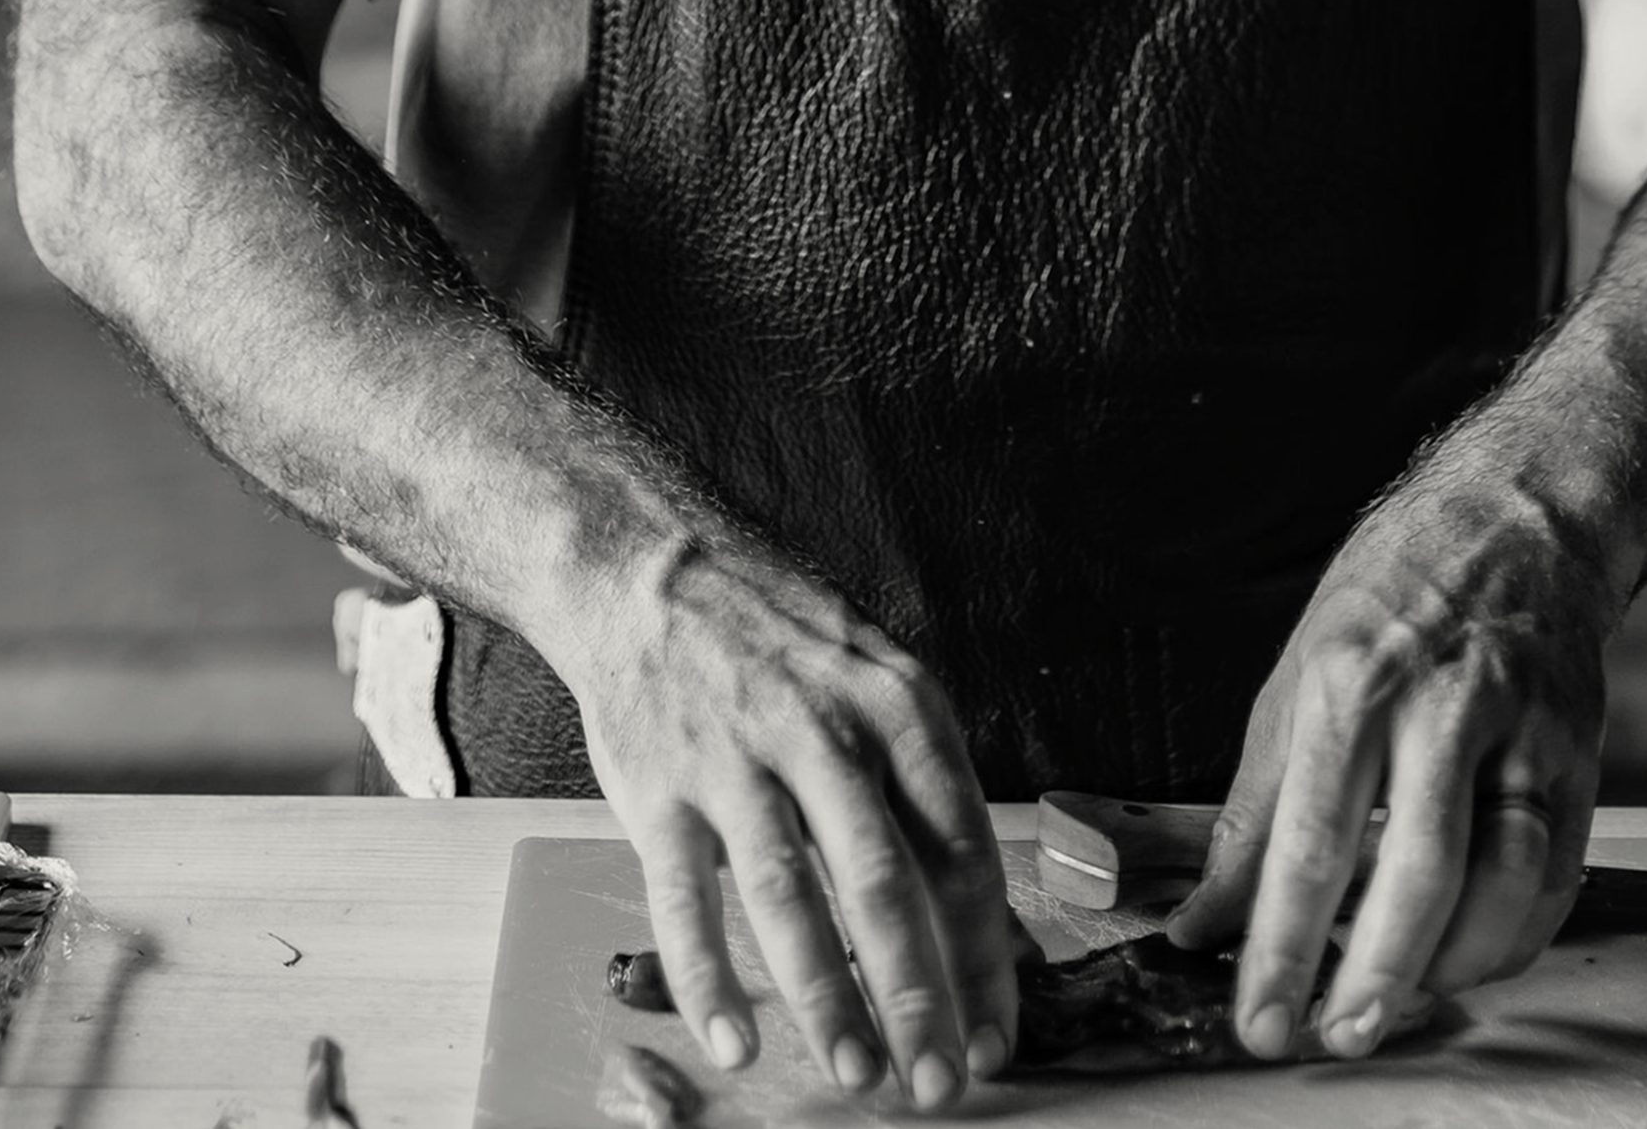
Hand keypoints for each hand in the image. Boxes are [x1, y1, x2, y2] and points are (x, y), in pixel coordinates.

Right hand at [558, 526, 1015, 1107]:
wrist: (650, 569)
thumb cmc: (781, 640)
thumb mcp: (877, 680)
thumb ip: (921, 787)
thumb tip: (980, 919)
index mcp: (898, 707)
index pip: (961, 848)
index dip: (984, 954)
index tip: (996, 1035)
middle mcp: (825, 730)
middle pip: (886, 882)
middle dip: (919, 996)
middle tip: (940, 1083)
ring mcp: (737, 759)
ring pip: (790, 897)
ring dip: (827, 998)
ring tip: (857, 1075)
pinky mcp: (660, 788)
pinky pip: (687, 901)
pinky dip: (709, 981)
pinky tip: (737, 1043)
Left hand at [1165, 473, 1620, 1057]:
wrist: (1516, 517)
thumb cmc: (1391, 594)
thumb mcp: (1294, 678)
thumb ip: (1252, 811)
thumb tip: (1203, 921)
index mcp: (1351, 682)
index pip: (1312, 839)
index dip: (1281, 946)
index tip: (1259, 1021)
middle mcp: (1440, 706)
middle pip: (1419, 870)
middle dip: (1376, 975)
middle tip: (1337, 1037)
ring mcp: (1520, 729)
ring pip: (1503, 880)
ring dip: (1452, 966)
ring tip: (1400, 1001)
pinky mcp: (1577, 753)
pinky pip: (1556, 873)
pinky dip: (1514, 937)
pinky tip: (1471, 956)